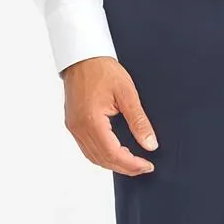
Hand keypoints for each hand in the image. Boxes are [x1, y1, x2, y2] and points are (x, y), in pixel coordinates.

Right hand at [60, 55, 158, 174]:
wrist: (82, 56)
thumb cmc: (102, 69)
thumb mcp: (127, 93)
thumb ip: (139, 121)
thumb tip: (150, 143)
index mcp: (91, 120)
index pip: (112, 153)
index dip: (131, 164)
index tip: (147, 166)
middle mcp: (78, 127)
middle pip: (102, 159)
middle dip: (125, 167)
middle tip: (144, 167)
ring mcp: (73, 127)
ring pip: (93, 157)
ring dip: (113, 163)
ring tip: (133, 162)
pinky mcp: (73, 124)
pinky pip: (87, 148)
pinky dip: (102, 155)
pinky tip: (116, 152)